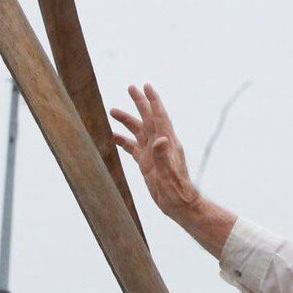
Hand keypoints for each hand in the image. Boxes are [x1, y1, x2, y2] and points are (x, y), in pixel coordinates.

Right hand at [110, 84, 199, 223]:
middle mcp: (160, 145)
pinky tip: (114, 137)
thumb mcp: (169, 175)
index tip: (146, 86)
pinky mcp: (147, 164)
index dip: (153, 101)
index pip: (159, 118)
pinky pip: (133, 148)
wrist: (180, 205)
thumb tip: (161, 138)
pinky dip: (124, 141)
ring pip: (138, 132)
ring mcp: (153, 154)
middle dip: (140, 103)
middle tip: (130, 87)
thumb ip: (164, 157)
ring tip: (112, 111)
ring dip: (127, 121)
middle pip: (148, 119)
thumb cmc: (177, 192)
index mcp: (168, 144)